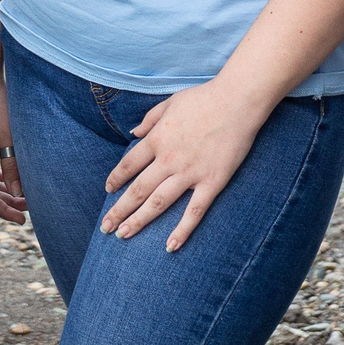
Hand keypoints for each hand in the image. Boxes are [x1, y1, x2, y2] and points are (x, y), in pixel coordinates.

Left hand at [99, 79, 266, 251]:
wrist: (237, 101)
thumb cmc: (203, 98)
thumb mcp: (169, 102)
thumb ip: (149, 119)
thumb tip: (133, 133)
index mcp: (157, 138)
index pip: (128, 165)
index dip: (116, 179)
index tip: (108, 191)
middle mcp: (169, 159)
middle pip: (138, 190)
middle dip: (119, 210)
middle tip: (106, 227)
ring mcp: (190, 173)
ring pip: (158, 203)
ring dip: (139, 221)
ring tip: (124, 235)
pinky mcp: (212, 182)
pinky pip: (194, 211)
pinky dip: (182, 230)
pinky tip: (170, 246)